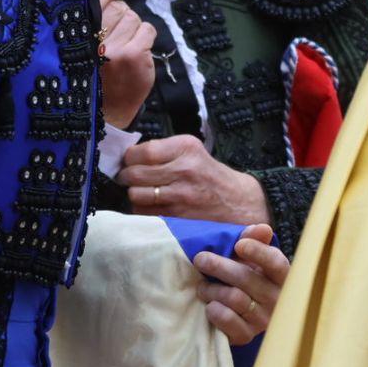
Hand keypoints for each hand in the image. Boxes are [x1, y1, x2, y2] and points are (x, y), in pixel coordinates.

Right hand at [97, 0, 155, 129]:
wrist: (106, 112)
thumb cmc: (96, 75)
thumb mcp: (85, 45)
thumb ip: (92, 15)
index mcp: (78, 36)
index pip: (95, 1)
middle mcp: (93, 41)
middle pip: (120, 9)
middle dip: (123, 19)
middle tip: (117, 37)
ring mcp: (114, 48)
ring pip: (134, 19)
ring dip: (134, 30)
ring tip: (124, 47)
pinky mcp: (134, 56)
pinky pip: (148, 30)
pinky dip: (146, 38)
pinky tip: (137, 51)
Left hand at [119, 135, 271, 224]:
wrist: (240, 203)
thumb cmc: (212, 177)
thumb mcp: (194, 152)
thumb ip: (164, 151)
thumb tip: (128, 158)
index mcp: (186, 148)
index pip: (141, 152)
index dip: (129, 158)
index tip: (130, 162)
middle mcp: (184, 170)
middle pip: (134, 174)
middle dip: (127, 177)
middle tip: (131, 178)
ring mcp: (180, 196)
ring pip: (136, 195)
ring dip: (135, 195)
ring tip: (145, 192)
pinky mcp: (178, 217)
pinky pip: (145, 213)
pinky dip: (144, 210)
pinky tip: (155, 206)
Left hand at [193, 225, 287, 344]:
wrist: (242, 314)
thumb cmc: (248, 278)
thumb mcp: (252, 258)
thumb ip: (255, 240)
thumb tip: (261, 229)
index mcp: (281, 277)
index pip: (276, 263)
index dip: (258, 252)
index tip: (238, 245)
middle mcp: (277, 299)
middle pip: (247, 279)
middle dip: (219, 266)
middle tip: (200, 259)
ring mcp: (263, 319)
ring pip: (234, 298)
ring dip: (212, 289)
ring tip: (202, 287)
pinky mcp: (248, 336)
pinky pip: (228, 321)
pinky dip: (215, 311)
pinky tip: (210, 306)